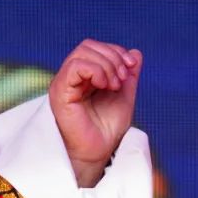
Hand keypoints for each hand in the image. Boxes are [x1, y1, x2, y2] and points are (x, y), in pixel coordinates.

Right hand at [48, 39, 141, 187]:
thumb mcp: (124, 97)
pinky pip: (75, 66)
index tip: (131, 67)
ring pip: (82, 53)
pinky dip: (95, 70)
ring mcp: (65, 82)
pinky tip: (105, 85)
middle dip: (113, 57)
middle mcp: (72, 76)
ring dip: (106, 65)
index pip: (97, 48)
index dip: (117, 51)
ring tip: (114, 86)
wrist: (97, 152)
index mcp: (85, 75)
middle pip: (89, 45)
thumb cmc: (107, 129)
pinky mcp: (60, 91)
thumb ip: (129, 76)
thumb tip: (136, 53)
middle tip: (122, 80)